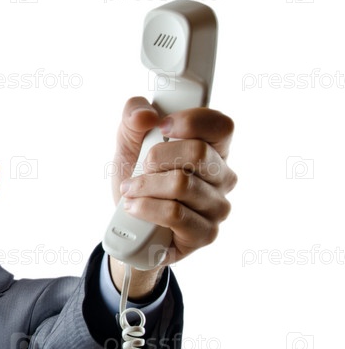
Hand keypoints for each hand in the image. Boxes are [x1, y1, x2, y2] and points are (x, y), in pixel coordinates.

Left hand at [108, 97, 236, 294]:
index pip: (221, 126)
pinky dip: (146, 208)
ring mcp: (217, 207)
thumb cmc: (136, 179)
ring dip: (145, 185)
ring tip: (131, 190)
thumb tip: (146, 114)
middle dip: (156, 158)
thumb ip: (133, 115)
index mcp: (214, 149)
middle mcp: (223, 177)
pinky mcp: (205, 234)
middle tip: (141, 168)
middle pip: (198, 153)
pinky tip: (134, 207)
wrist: (126, 226)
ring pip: (181, 184)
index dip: (191, 121)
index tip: (162, 127)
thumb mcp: (128, 142)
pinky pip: (175, 214)